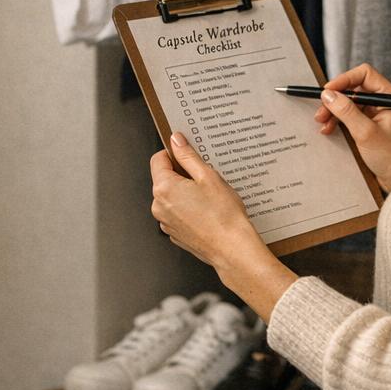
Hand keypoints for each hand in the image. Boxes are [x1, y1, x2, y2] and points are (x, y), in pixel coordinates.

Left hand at [149, 134, 297, 320]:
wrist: (232, 249)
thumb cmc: (224, 215)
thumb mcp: (208, 176)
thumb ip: (188, 156)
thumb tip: (176, 140)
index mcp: (164, 188)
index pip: (158, 159)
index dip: (174, 154)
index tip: (188, 155)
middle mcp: (159, 206)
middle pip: (164, 179)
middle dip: (182, 175)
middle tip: (205, 179)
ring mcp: (165, 222)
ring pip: (171, 197)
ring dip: (185, 193)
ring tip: (209, 198)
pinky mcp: (174, 234)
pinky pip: (177, 213)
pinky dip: (188, 209)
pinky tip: (207, 212)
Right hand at [315, 64, 390, 193]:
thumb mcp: (366, 133)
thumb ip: (346, 112)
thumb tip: (328, 94)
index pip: (364, 74)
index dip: (344, 79)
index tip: (328, 90)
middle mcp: (384, 102)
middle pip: (354, 89)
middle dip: (335, 99)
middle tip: (321, 112)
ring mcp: (376, 114)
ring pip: (349, 103)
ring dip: (334, 111)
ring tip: (323, 123)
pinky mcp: (369, 125)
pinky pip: (349, 116)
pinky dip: (338, 121)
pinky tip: (329, 130)